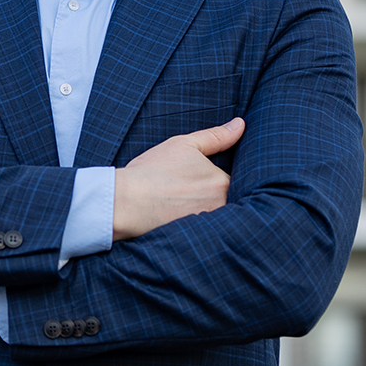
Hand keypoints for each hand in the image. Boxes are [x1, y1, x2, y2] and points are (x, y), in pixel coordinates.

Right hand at [112, 117, 244, 241]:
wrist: (125, 202)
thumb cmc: (152, 171)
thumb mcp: (184, 144)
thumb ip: (216, 136)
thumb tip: (240, 124)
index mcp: (221, 182)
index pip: (237, 181)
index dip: (221, 179)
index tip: (204, 178)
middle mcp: (220, 206)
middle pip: (229, 200)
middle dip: (216, 196)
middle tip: (191, 191)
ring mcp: (208, 225)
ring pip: (218, 216)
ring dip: (208, 211)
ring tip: (184, 204)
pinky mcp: (195, 240)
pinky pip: (206, 232)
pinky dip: (198, 226)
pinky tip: (180, 218)